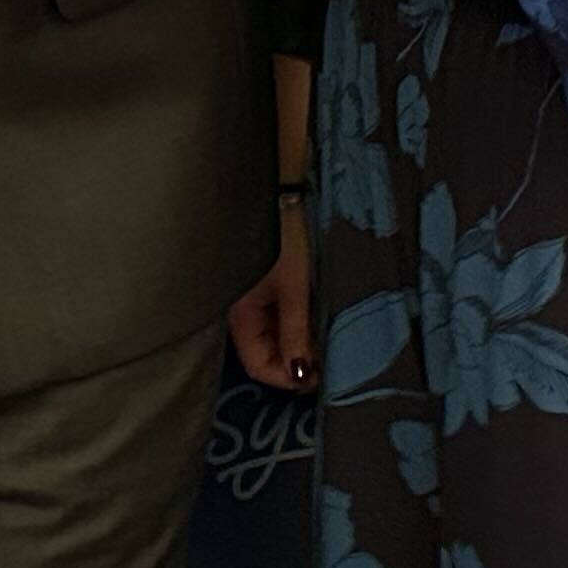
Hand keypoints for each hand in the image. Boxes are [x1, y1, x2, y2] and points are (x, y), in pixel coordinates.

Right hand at [228, 201, 314, 389]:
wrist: (278, 189)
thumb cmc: (285, 238)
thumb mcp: (295, 289)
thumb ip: (296, 335)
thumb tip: (300, 376)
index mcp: (240, 315)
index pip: (258, 367)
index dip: (288, 379)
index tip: (321, 377)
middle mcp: (239, 310)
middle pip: (264, 353)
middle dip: (294, 360)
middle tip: (327, 357)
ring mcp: (251, 296)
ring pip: (272, 335)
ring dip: (297, 341)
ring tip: (324, 335)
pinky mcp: (263, 282)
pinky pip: (276, 315)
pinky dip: (295, 322)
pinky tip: (314, 315)